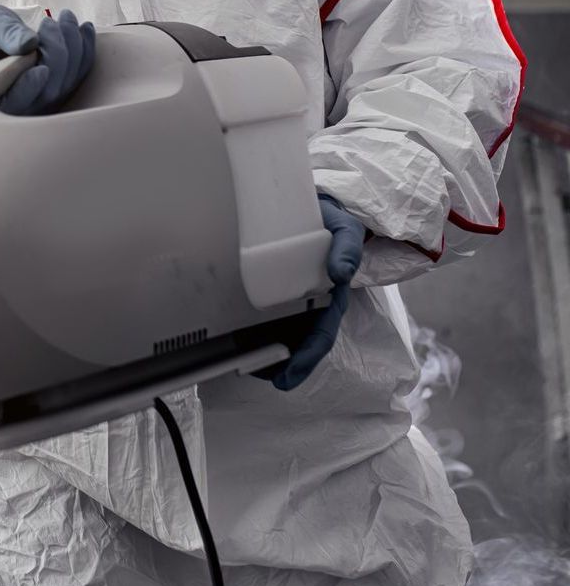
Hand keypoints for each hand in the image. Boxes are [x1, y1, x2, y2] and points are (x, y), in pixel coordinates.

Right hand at [0, 5, 95, 116]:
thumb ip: (4, 33)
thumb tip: (28, 43)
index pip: (11, 102)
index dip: (27, 89)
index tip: (40, 68)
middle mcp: (21, 106)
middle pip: (46, 91)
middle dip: (55, 52)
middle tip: (49, 22)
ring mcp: (44, 101)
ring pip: (66, 82)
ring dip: (73, 46)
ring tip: (65, 16)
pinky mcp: (61, 90)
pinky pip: (79, 74)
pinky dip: (86, 49)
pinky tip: (85, 27)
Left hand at [262, 194, 364, 390]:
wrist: (308, 203)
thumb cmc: (327, 217)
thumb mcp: (344, 226)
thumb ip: (347, 245)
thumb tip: (341, 274)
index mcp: (328, 294)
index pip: (320, 331)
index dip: (307, 354)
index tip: (290, 373)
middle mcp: (310, 301)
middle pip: (299, 341)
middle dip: (287, 365)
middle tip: (269, 381)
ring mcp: (291, 298)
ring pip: (282, 334)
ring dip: (268, 357)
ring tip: (249, 371)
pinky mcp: (272, 291)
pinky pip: (264, 318)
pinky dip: (254, 336)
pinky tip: (239, 348)